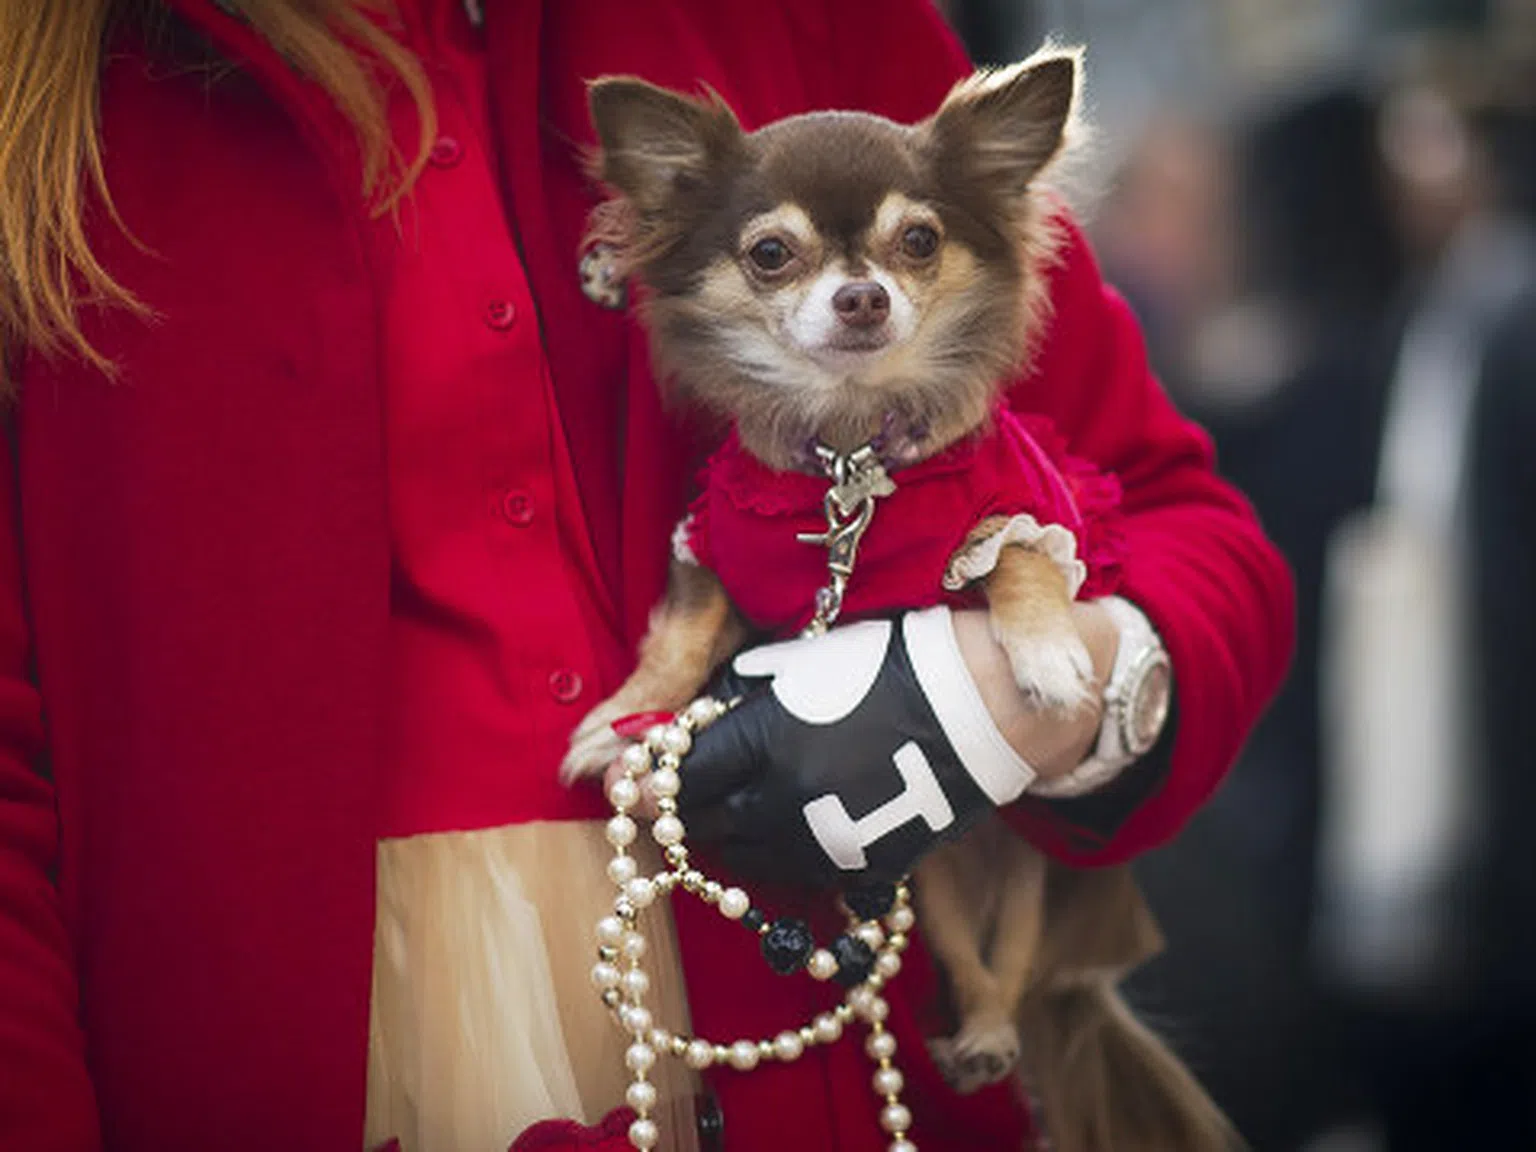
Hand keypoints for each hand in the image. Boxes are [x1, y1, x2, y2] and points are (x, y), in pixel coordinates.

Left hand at [652, 605, 1111, 888]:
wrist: (975, 705)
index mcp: (763, 742)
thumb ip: (724, 702)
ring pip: (746, 858)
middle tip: (690, 790)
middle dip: (689, 808)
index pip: (677, 781)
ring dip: (732, 833)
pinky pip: (794, 873)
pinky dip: (779, 853)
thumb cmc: (879, 665)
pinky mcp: (857, 869)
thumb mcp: (792, 665)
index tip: (629, 780)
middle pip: (703, 825)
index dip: (647, 782)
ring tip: (745, 802)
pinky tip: (789, 823)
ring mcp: (823, 843)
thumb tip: (663, 732)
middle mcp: (784, 802)